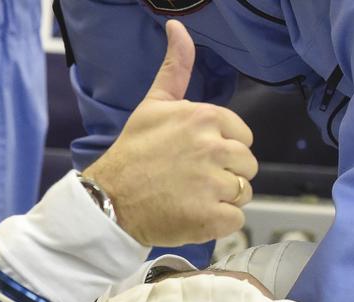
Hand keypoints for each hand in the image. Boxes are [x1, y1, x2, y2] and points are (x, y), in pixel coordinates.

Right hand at [82, 20, 256, 246]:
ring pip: (242, 192)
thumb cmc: (131, 154)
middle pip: (246, 166)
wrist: (107, 202)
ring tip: (187, 198)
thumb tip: (178, 27)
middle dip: (223, 175)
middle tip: (188, 181)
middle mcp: (214, 148)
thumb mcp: (153, 105)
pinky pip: (235, 219)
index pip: (242, 138)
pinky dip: (215, 222)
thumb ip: (176, 67)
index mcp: (206, 118)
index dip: (220, 150)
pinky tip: (190, 215)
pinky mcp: (211, 217)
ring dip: (220, 199)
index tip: (191, 158)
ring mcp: (213, 184)